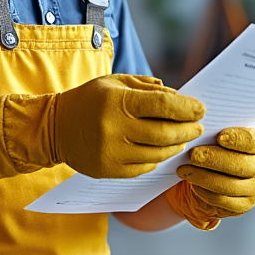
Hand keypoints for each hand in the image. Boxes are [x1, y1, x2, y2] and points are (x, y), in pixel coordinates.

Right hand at [0, 74, 205, 179]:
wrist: (54, 128)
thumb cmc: (89, 100)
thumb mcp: (114, 82)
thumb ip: (147, 87)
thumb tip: (178, 98)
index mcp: (117, 103)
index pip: (163, 106)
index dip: (187, 108)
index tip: (200, 108)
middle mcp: (115, 130)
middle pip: (165, 134)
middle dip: (187, 130)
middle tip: (198, 126)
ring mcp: (112, 154)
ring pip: (158, 154)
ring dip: (177, 145)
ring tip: (184, 137)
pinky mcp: (110, 171)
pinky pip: (145, 167)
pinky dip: (159, 158)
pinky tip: (163, 149)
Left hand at [167, 126, 254, 229]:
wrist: (218, 173)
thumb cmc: (218, 146)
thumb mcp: (220, 134)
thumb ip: (216, 129)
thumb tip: (199, 124)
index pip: (253, 141)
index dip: (238, 139)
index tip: (219, 136)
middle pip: (240, 165)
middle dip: (214, 159)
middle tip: (193, 154)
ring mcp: (254, 188)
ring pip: (228, 185)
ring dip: (203, 177)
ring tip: (183, 169)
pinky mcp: (243, 205)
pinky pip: (221, 200)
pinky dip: (203, 191)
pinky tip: (191, 181)